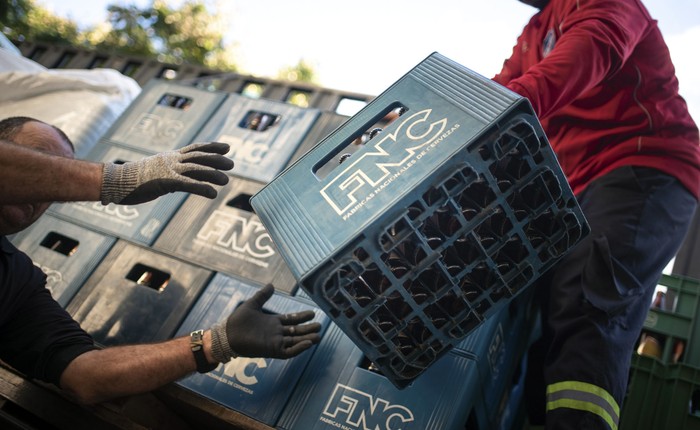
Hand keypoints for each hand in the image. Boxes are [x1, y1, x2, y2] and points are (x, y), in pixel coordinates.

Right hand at [100, 142, 233, 204]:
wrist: (115, 181)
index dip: (211, 147)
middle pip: (199, 157)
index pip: (195, 148)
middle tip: (232, 164)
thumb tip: (180, 178)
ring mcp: (168, 170)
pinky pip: (187, 184)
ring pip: (196, 169)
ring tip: (226, 180)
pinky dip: (202, 188)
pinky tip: (212, 194)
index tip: (226, 147)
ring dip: (213, 174)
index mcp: (170, 157)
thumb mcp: (155, 171)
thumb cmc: (133, 179)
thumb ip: (170, 172)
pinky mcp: (165, 182)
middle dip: (216, 160)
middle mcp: (171, 160)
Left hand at [210, 284, 321, 360]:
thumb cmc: (237, 321)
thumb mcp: (252, 304)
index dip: (302, 317)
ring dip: (307, 339)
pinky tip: (307, 343)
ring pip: (295, 342)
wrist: (227, 334)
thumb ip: (263, 295)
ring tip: (318, 336)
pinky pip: (288, 351)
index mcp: (273, 323)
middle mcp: (276, 333)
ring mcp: (275, 342)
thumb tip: (271, 285)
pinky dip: (298, 348)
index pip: (292, 320)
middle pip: (296, 332)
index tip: (313, 313)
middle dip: (308, 329)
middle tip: (320, 325)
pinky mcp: (272, 350)